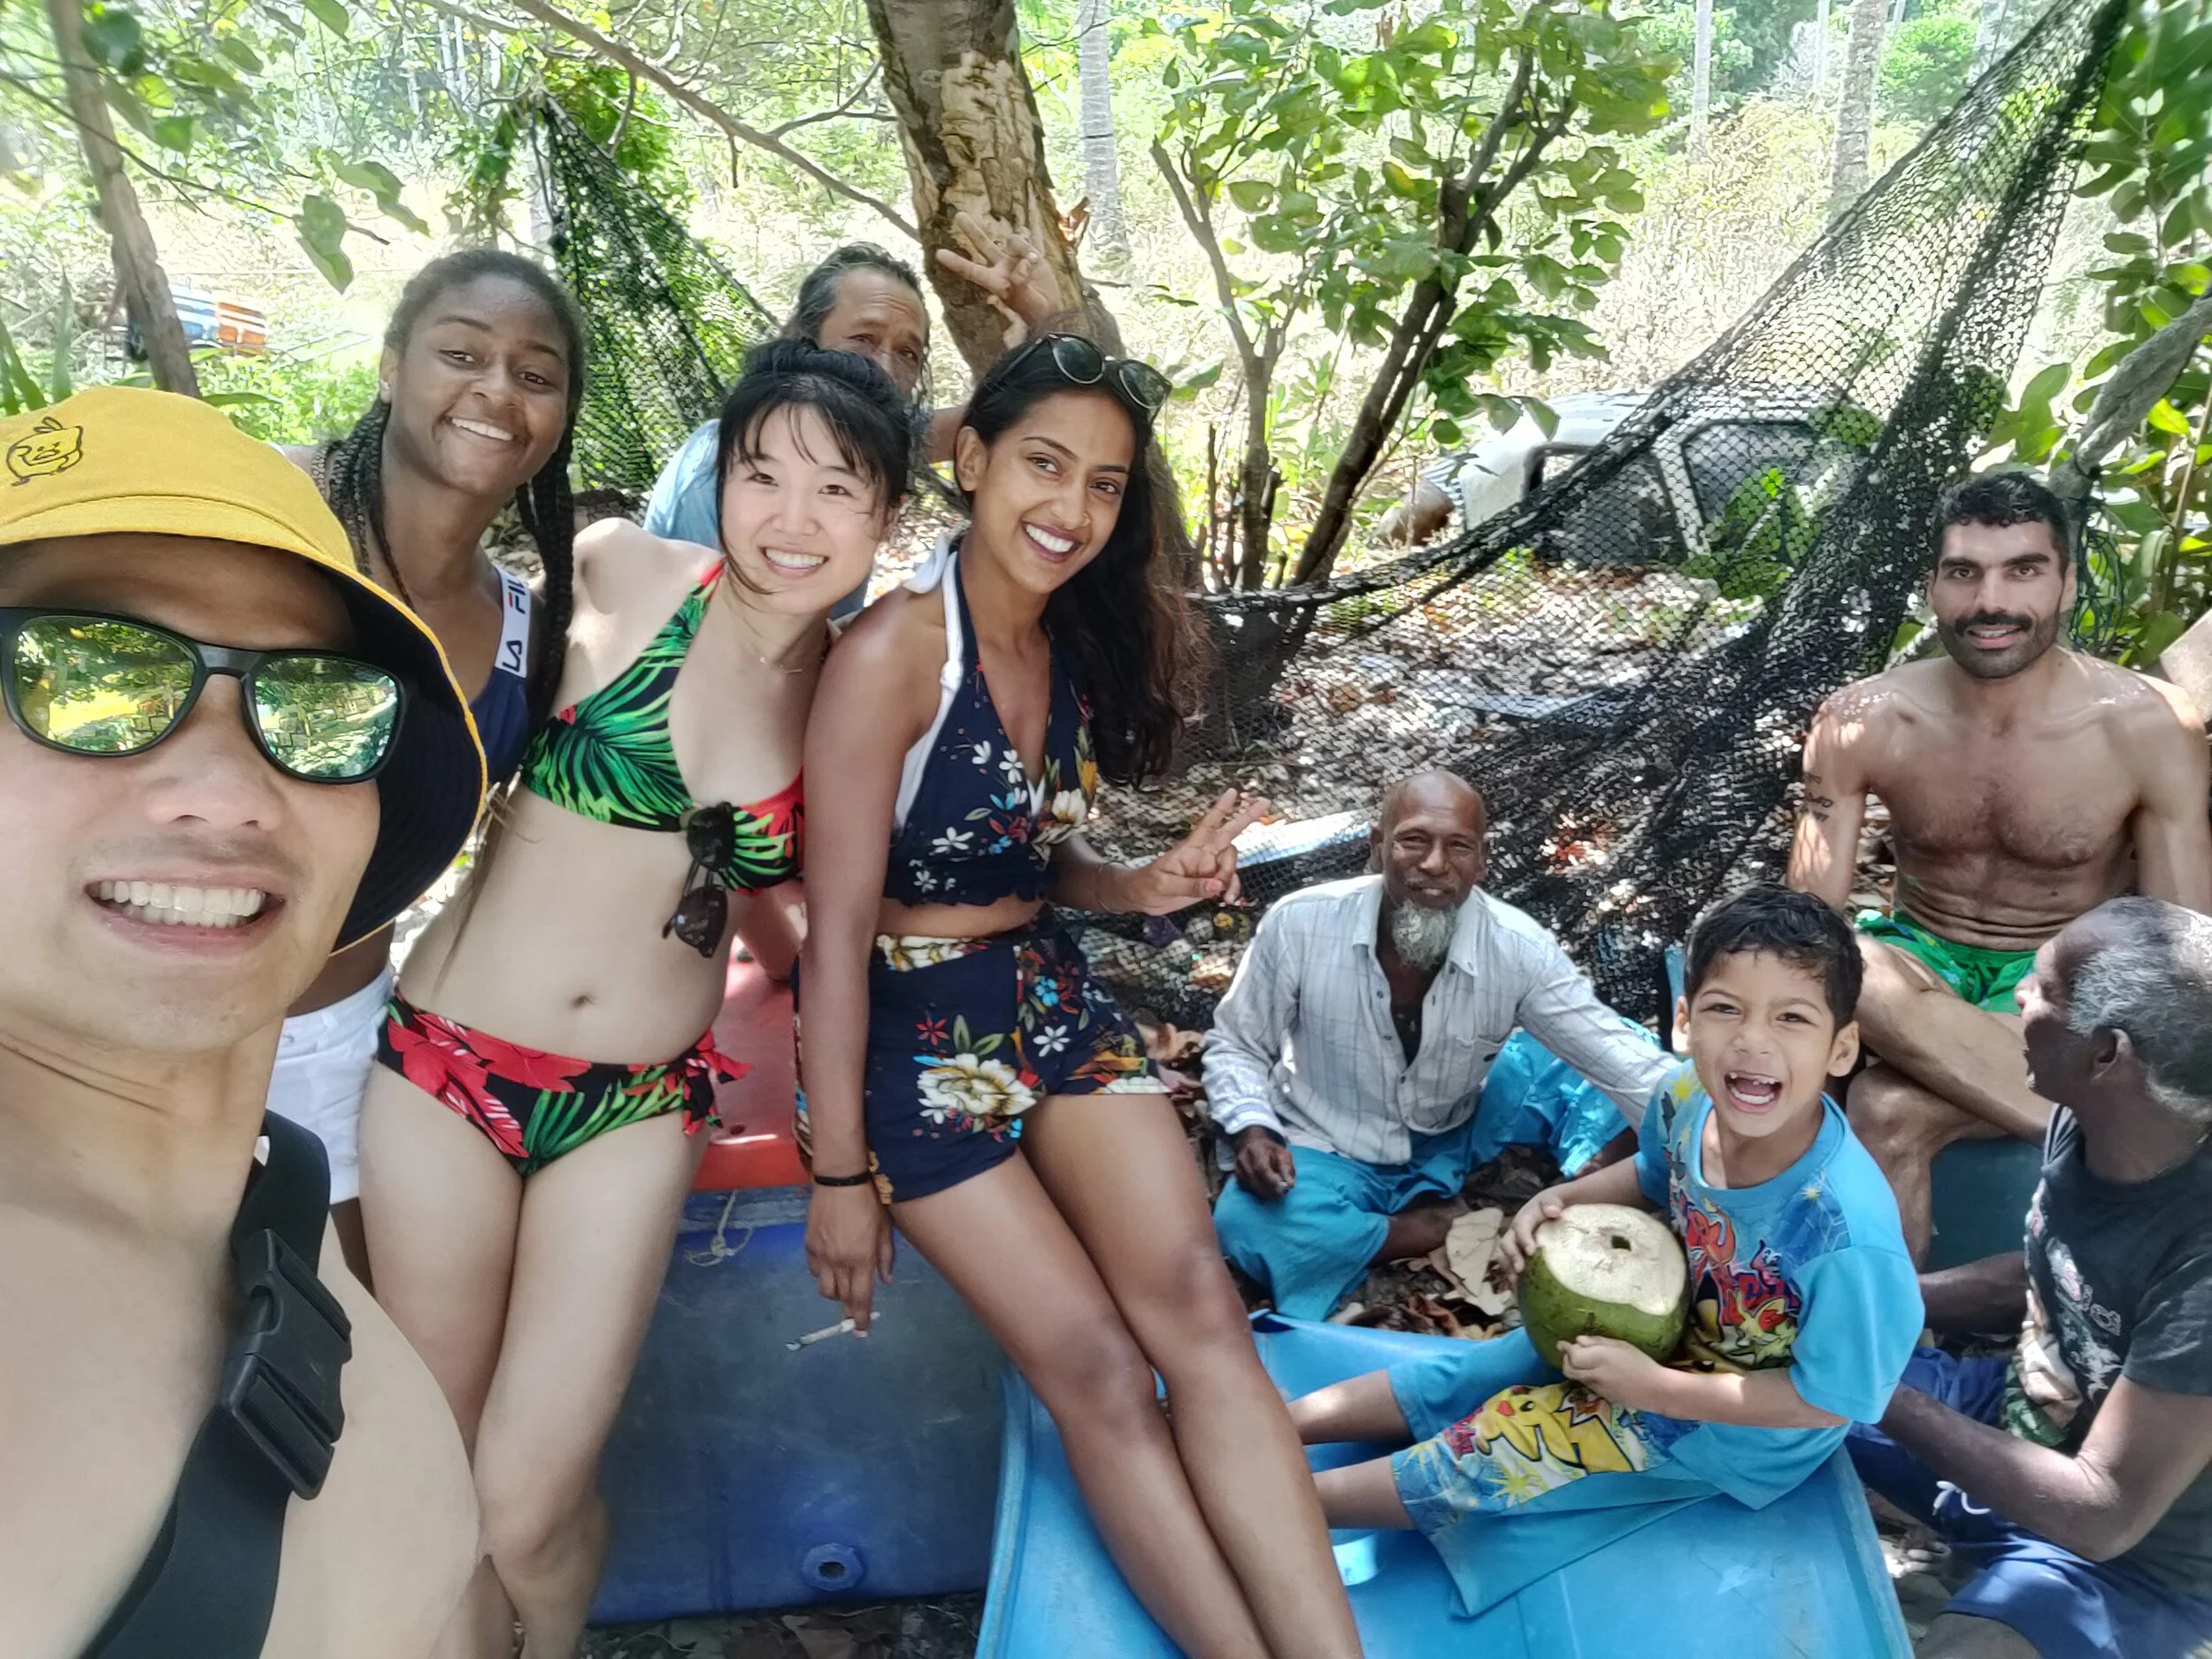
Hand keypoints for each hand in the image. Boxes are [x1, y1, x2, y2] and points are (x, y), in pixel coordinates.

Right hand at [803, 1181, 895, 1331]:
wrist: (841, 1180)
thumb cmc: (870, 1201)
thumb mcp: (885, 1228)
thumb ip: (885, 1257)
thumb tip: (886, 1281)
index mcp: (862, 1259)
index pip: (860, 1298)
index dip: (860, 1318)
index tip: (860, 1331)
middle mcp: (840, 1261)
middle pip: (841, 1297)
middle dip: (848, 1308)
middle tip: (853, 1312)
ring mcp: (822, 1254)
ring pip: (825, 1288)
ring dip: (835, 1291)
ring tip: (843, 1284)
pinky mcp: (809, 1245)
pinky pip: (815, 1270)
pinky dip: (823, 1274)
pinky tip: (830, 1265)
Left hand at [935, 209, 1060, 341]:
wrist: (1050, 308)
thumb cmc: (1034, 310)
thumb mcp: (1027, 301)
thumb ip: (1022, 283)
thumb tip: (1021, 265)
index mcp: (995, 282)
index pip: (971, 271)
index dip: (955, 262)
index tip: (939, 254)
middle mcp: (1000, 268)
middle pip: (983, 245)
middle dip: (971, 230)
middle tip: (958, 215)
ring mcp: (1013, 259)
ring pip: (1009, 240)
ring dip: (1018, 246)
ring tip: (1031, 265)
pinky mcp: (1028, 254)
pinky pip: (1026, 243)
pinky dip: (1030, 251)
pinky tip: (1035, 261)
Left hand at [1119, 789, 1269, 915]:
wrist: (1143, 899)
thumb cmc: (1148, 885)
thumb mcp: (1165, 885)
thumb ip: (1192, 885)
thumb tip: (1217, 886)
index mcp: (1191, 847)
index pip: (1209, 823)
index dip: (1221, 808)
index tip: (1232, 792)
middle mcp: (1204, 854)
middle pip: (1229, 833)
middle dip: (1246, 817)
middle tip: (1264, 802)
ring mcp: (1208, 868)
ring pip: (1232, 864)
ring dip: (1232, 877)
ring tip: (1223, 894)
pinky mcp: (1210, 883)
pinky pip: (1229, 882)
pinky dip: (1232, 890)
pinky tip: (1227, 899)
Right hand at [1232, 1126, 1296, 1198]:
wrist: (1252, 1143)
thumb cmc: (1271, 1150)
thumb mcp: (1283, 1154)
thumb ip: (1287, 1168)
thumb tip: (1290, 1185)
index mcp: (1256, 1149)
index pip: (1262, 1168)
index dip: (1271, 1180)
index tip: (1282, 1189)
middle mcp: (1244, 1157)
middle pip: (1255, 1178)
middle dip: (1269, 1189)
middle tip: (1280, 1195)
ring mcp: (1238, 1166)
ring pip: (1251, 1184)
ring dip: (1264, 1192)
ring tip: (1275, 1194)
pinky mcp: (1236, 1174)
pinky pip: (1247, 1186)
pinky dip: (1257, 1191)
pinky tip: (1265, 1189)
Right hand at [1500, 1187, 1568, 1282]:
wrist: (1551, 1207)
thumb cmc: (1553, 1204)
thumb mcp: (1554, 1199)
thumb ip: (1552, 1203)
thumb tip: (1553, 1211)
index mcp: (1525, 1217)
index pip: (1521, 1227)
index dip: (1523, 1239)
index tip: (1531, 1252)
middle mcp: (1516, 1230)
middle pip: (1507, 1242)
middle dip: (1511, 1256)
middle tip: (1520, 1269)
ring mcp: (1515, 1242)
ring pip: (1504, 1255)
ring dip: (1507, 1268)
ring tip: (1515, 1282)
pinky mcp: (1518, 1251)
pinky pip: (1509, 1263)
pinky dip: (1510, 1274)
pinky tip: (1516, 1287)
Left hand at [1559, 1336, 1670, 1412]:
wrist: (1655, 1390)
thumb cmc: (1641, 1363)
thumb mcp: (1621, 1345)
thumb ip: (1598, 1342)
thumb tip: (1578, 1340)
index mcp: (1601, 1358)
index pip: (1573, 1355)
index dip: (1566, 1349)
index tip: (1563, 1343)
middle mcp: (1595, 1374)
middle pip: (1568, 1369)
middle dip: (1565, 1360)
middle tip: (1570, 1353)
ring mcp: (1597, 1388)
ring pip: (1576, 1378)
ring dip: (1574, 1368)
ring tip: (1584, 1361)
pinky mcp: (1602, 1397)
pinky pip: (1587, 1385)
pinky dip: (1585, 1376)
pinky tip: (1596, 1372)